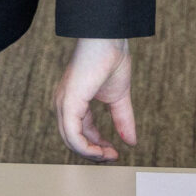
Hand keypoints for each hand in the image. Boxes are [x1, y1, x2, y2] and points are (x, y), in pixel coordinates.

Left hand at [54, 37, 137, 161]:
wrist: (109, 39)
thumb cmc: (110, 59)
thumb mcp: (118, 96)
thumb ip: (122, 119)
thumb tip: (131, 142)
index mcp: (73, 100)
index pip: (80, 132)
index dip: (97, 146)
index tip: (115, 153)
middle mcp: (64, 103)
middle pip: (73, 139)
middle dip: (94, 153)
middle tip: (113, 157)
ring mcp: (64, 103)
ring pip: (71, 141)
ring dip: (91, 154)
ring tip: (110, 156)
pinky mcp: (68, 102)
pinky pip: (73, 135)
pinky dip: (86, 148)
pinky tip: (102, 151)